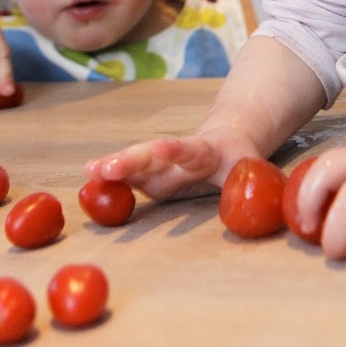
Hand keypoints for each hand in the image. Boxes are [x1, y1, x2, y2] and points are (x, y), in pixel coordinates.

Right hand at [85, 133, 255, 202]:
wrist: (224, 142)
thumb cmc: (238, 160)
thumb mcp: (252, 170)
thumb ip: (253, 184)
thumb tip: (257, 204)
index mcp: (205, 150)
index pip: (189, 148)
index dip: (176, 149)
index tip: (161, 147)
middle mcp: (176, 152)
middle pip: (152, 153)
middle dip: (130, 160)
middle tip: (107, 169)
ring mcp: (159, 161)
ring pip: (135, 160)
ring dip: (113, 166)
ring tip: (90, 171)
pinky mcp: (150, 174)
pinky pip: (128, 175)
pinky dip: (109, 176)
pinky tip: (89, 178)